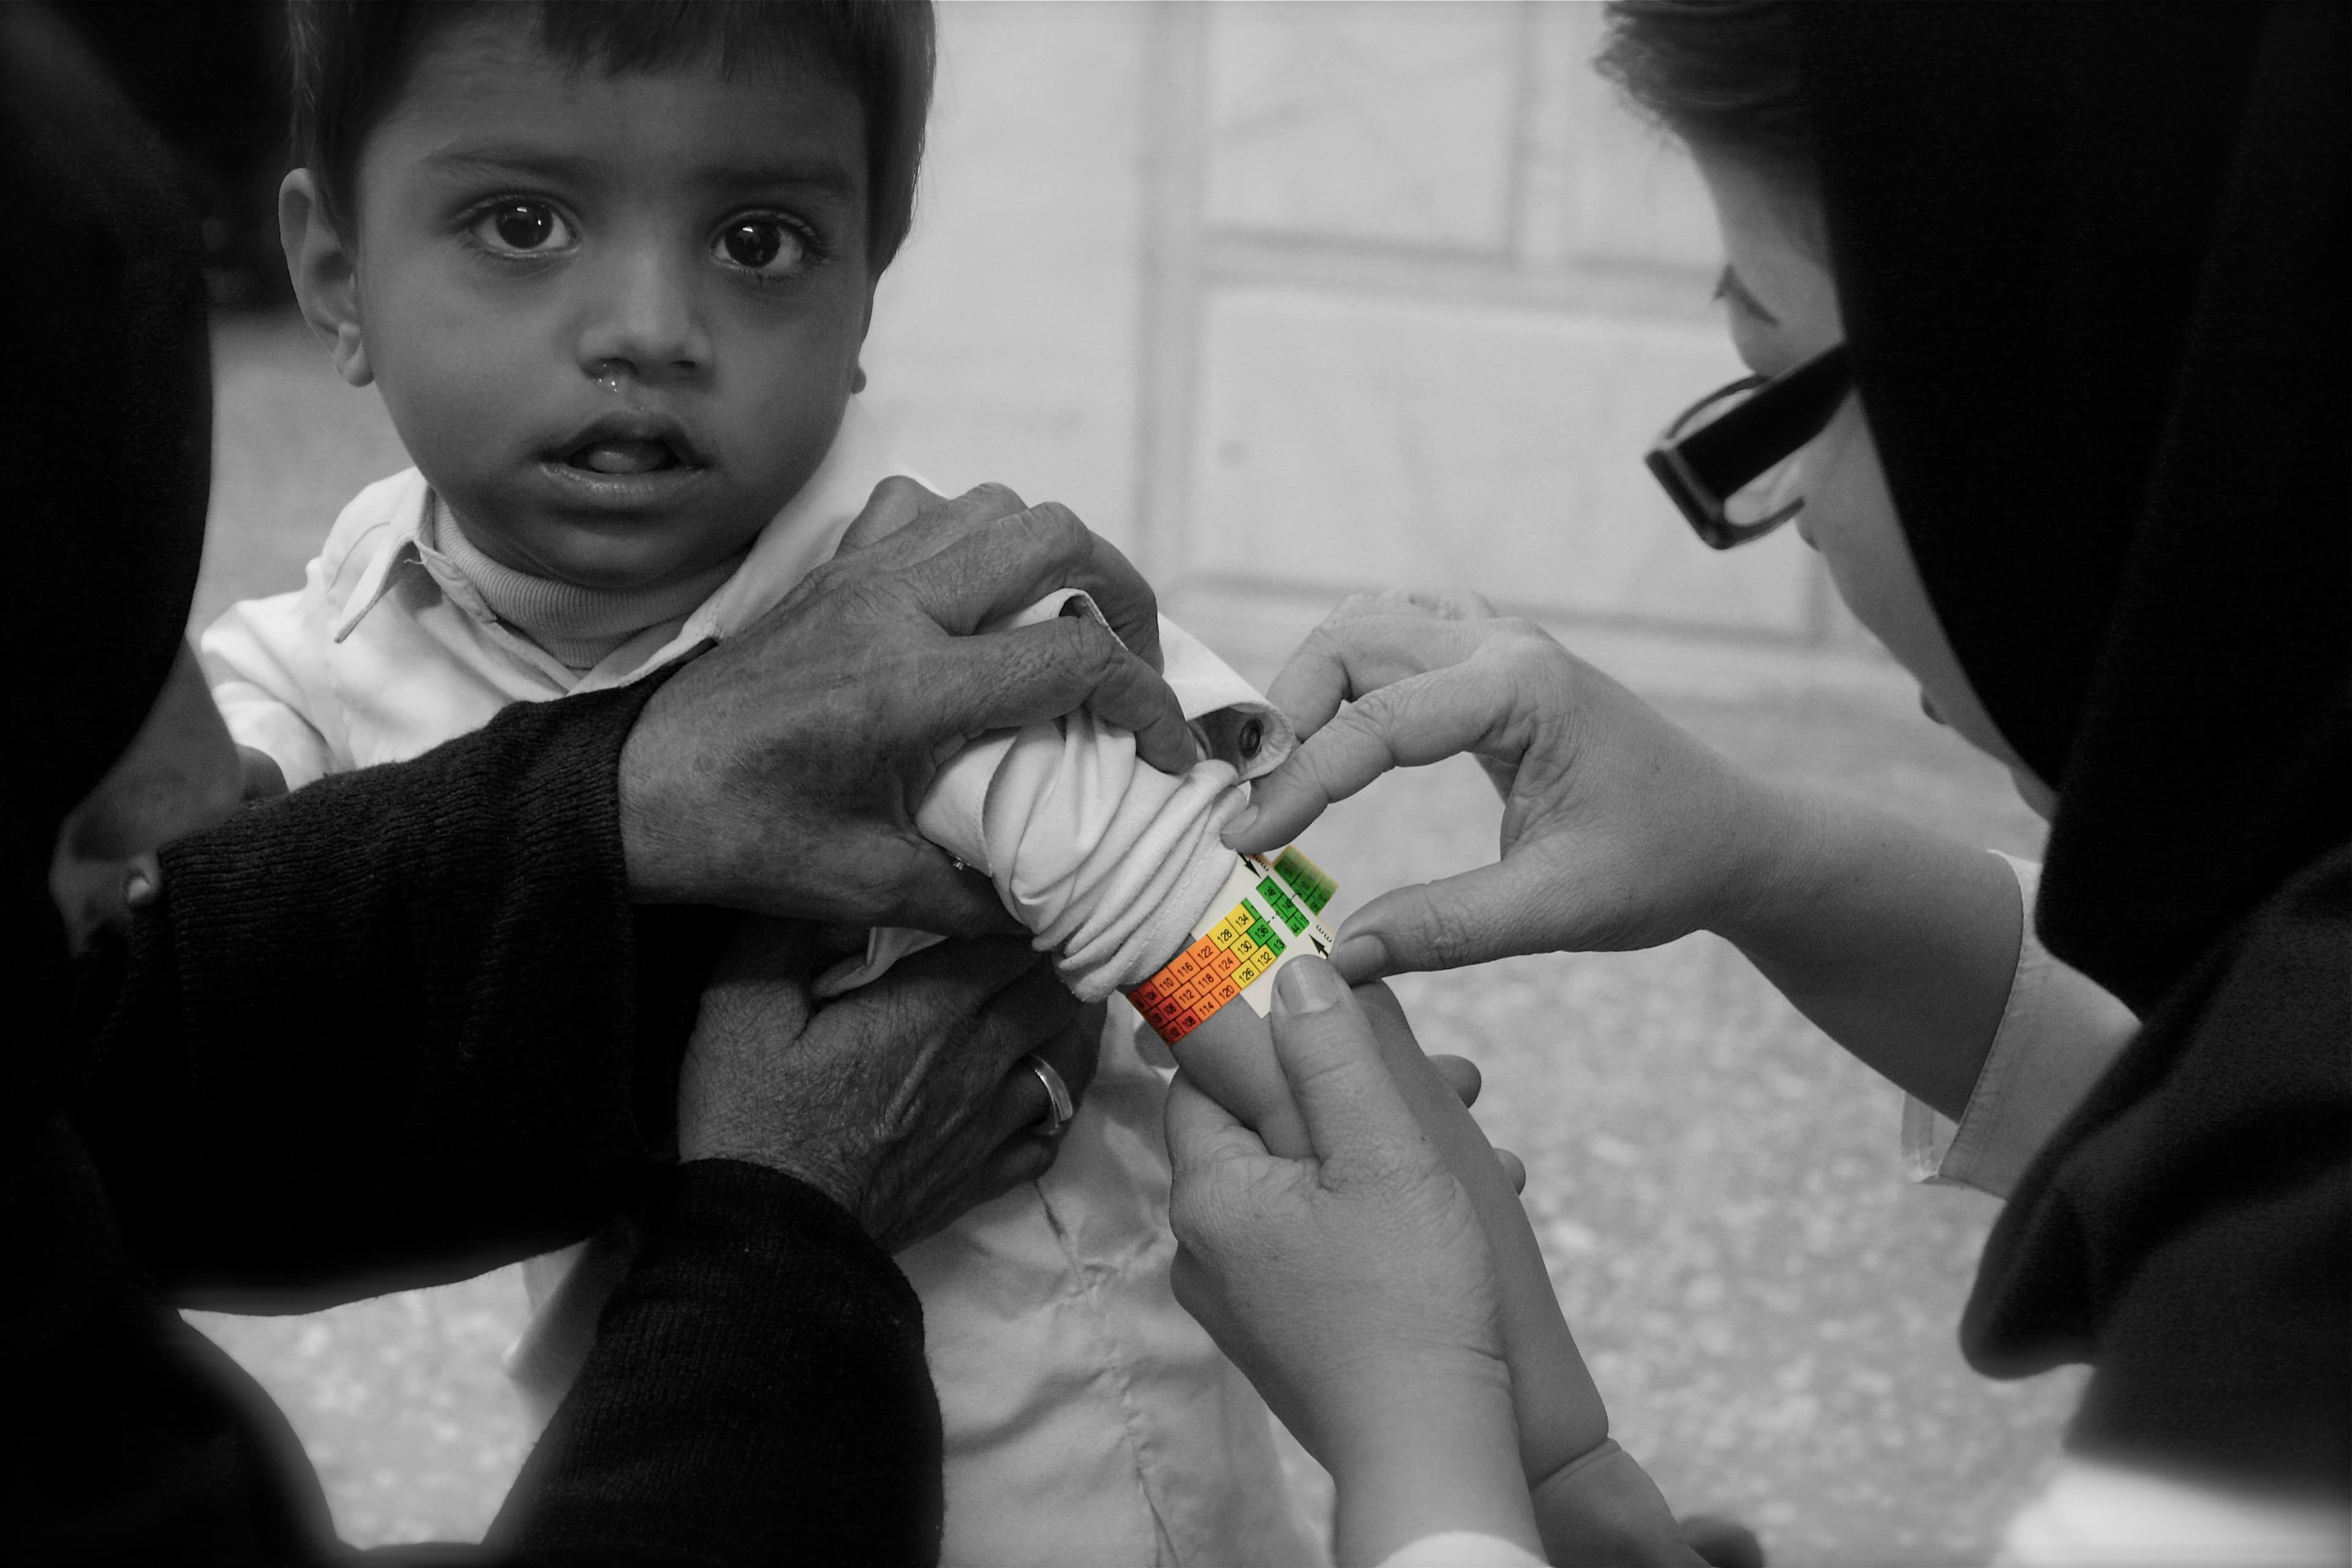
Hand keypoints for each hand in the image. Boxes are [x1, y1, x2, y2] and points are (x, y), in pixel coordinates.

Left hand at [621, 479, 1193, 929]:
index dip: (1149, 701)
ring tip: (1068, 626)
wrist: (633, 793)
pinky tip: (974, 595)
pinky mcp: (831, 569)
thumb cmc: (740, 839)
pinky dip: (968, 533)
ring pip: (995, 506)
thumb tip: (1053, 911)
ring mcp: (860, 574)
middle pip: (1055, 536)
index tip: (1167, 752)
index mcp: (911, 686)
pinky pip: (920, 506)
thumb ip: (976, 898)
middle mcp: (893, 606)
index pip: (1074, 658)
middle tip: (1133, 663)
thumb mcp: (868, 887)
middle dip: (1123, 594)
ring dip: (1053, 556)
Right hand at [678, 919, 1101, 1253]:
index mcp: (931, 1008)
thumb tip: (843, 878)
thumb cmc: (752, 1114)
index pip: (1013, 940)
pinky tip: (1036, 1087)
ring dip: (1067, 1025)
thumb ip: (794, 929)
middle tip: (1042, 937)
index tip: (1008, 894)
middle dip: (1054, 958)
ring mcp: (989, 1125)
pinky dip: (1054, 1104)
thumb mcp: (742, 1001)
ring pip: (1068, 1061)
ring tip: (1057, 1002)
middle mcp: (979, 1060)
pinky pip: (1049, 1135)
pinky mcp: (982, 1179)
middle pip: (1054, 994)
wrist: (769, 1237)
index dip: (1019, 911)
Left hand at [1167, 959, 1537, 1564]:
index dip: (1267, 1035)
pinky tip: (1449, 1210)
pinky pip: (1319, 1242)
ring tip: (1469, 1142)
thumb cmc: (1412, 1304)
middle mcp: (1206, 1249)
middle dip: (1353, 1093)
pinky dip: (1377, 1211)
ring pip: (1305, 1185)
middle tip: (1443, 1082)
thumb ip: (1333, 1055)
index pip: (1205, 1078)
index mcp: (1211, 1193)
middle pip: (1265, 1130)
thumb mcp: (1383, 1151)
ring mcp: (1243, 1299)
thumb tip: (1293, 973)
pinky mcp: (1286, 1333)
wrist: (1432, 1451)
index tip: (1336, 1015)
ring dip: (1381, 1151)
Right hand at [1228, 592, 1787, 981]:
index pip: (1376, 722)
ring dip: (1308, 687)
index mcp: (1523, 689)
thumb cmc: (1662, 865)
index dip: (1298, 782)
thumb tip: (1341, 954)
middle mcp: (1504, 644)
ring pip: (1364, 625)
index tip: (1243, 840)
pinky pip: (1394, 632)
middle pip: (1350, 642)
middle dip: (1284, 715)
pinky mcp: (1491, 661)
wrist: (1733, 836)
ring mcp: (1497, 641)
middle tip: (1250, 803)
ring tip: (1275, 772)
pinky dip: (1344, 673)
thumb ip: (1449, 929)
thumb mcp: (1559, 909)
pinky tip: (1325, 732)